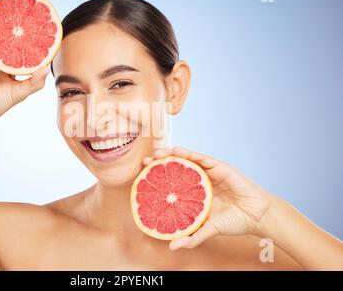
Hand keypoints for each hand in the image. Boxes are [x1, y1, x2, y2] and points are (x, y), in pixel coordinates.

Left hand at [142, 147, 275, 249]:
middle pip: (175, 169)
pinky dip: (188, 153)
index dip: (157, 180)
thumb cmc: (233, 222)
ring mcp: (208, 172)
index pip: (171, 184)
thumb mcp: (208, 230)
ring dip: (169, 155)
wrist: (256, 216)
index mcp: (193, 194)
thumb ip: (191, 238)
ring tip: (155, 154)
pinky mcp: (219, 166)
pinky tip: (176, 150)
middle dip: (158, 165)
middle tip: (143, 163)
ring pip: (185, 160)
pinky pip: (201, 157)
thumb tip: (171, 246)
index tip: (141, 179)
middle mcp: (198, 181)